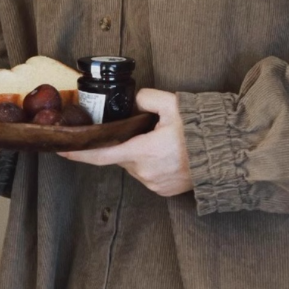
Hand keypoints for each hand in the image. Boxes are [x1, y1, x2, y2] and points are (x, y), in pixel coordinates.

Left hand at [57, 88, 192, 196]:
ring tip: (164, 142)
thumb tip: (135, 101)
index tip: (62, 150)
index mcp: (143, 151)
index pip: (101, 154)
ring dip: (141, 154)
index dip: (79, 153)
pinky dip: (152, 164)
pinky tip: (169, 155)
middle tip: (146, 130)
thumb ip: (146, 98)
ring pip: (135, 166)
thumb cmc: (201, 131)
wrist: (227, 155)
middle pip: (121, 156)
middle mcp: (144, 171)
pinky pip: (148, 175)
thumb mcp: (172, 104)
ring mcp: (154, 184)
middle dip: (126, 143)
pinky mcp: (163, 191)